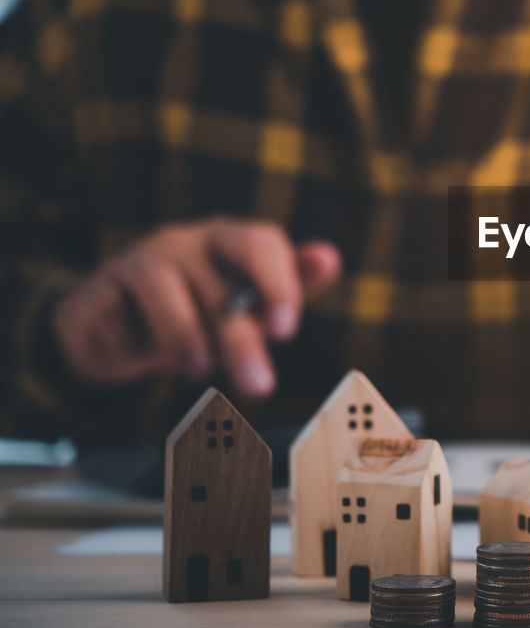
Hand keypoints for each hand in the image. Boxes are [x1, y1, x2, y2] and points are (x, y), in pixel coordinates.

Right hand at [51, 218, 340, 397]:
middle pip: (216, 274)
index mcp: (230, 243)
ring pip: (164, 282)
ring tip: (200, 371)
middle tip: (258, 385)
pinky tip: (154, 360)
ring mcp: (143, 259)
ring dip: (187, 335)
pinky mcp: (103, 286)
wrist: (114, 332)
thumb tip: (329, 258)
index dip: (279, 282)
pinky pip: (122, 308)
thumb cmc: (195, 315)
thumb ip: (288, 288)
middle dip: (241, 333)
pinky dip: (142, 340)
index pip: (261, 242)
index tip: (285, 331)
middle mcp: (189, 243)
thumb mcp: (244, 310)